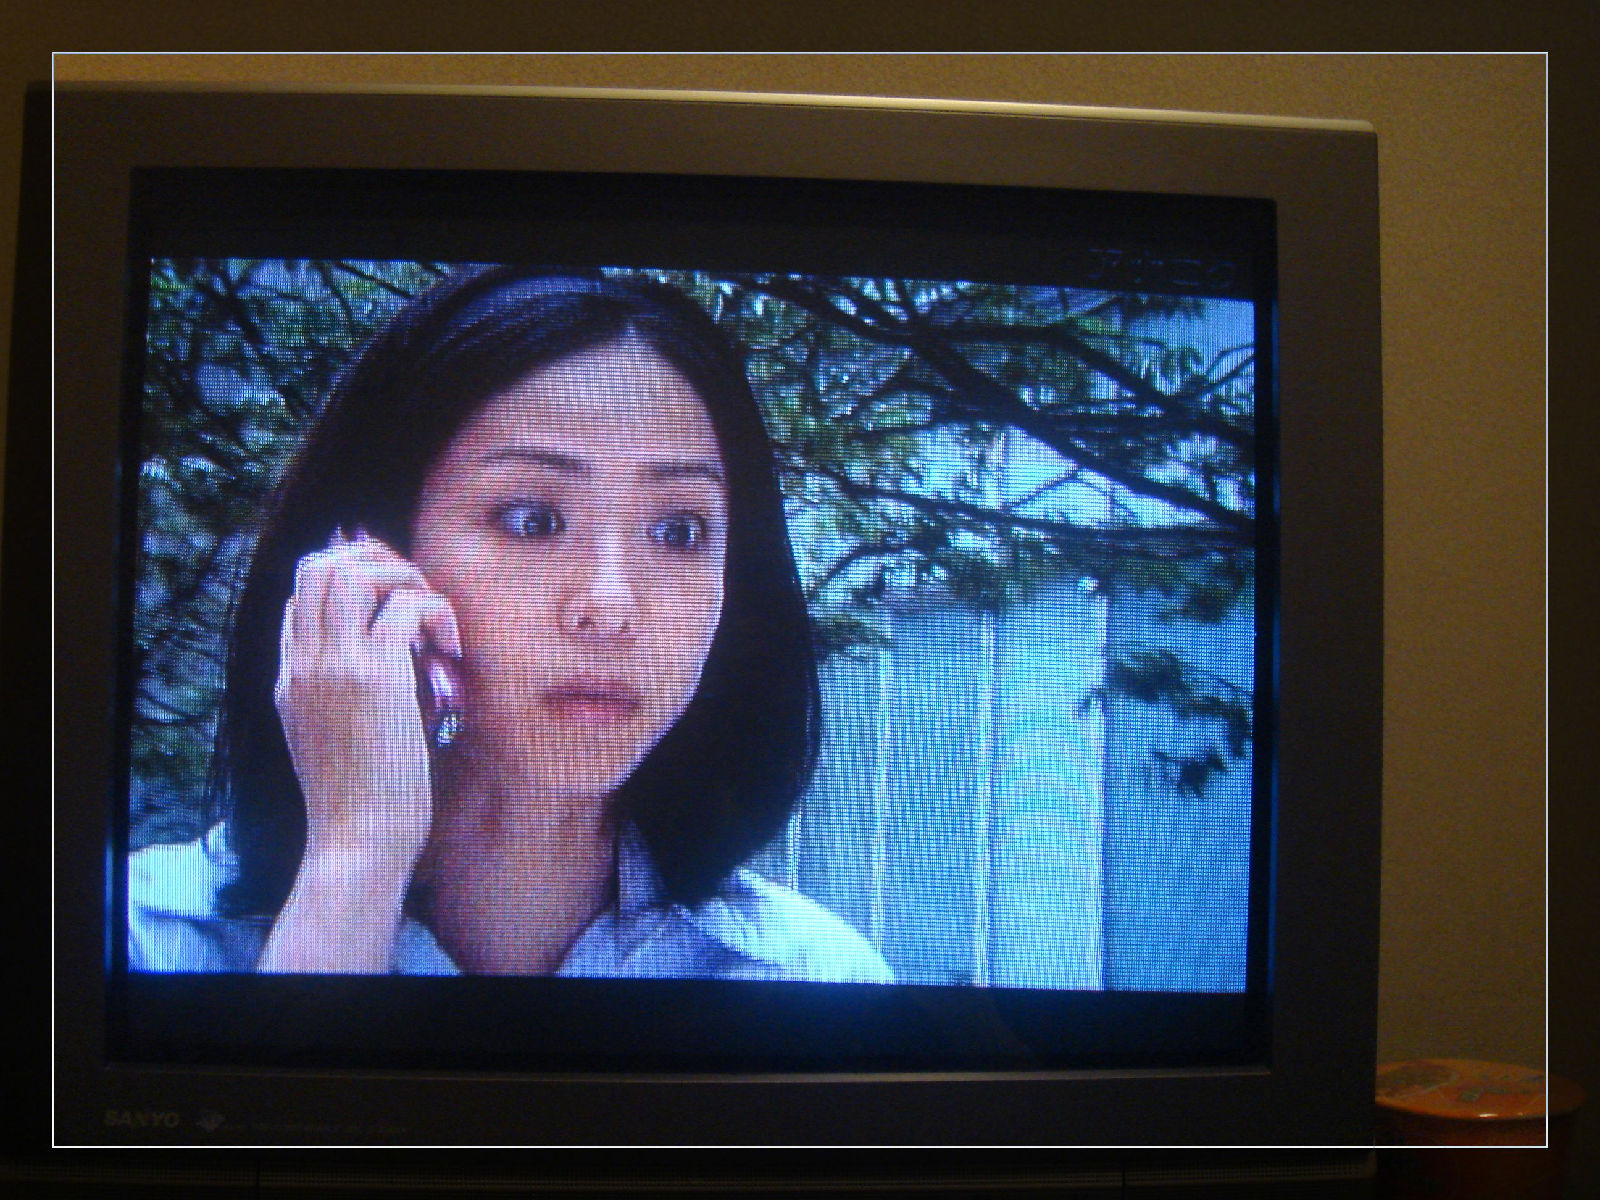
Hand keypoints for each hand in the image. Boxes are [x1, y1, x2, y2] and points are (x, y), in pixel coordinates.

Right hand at [260, 528, 460, 972]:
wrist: (359, 841)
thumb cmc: (363, 802)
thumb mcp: (337, 741)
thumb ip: (348, 696)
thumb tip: (399, 659)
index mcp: (290, 679)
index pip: (301, 597)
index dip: (350, 584)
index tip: (394, 606)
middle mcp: (305, 664)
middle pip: (317, 566)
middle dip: (372, 561)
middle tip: (413, 594)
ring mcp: (335, 666)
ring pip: (354, 572)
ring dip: (404, 579)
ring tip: (433, 618)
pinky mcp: (375, 676)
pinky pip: (404, 607)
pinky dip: (435, 611)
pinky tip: (451, 647)